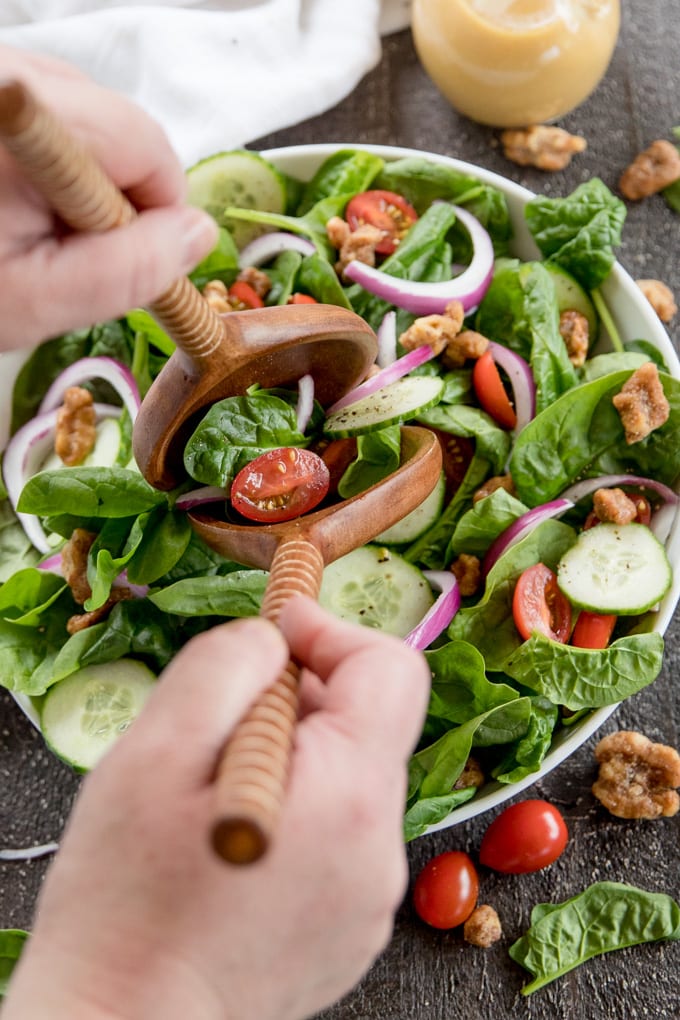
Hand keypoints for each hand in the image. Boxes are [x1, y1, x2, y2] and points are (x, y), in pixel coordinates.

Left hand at [0, 45, 217, 349]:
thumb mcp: (33, 300)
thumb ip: (125, 270)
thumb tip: (196, 238)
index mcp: (24, 123)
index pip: (145, 145)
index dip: (156, 214)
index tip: (127, 262)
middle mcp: (7, 78)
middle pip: (118, 126)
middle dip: (112, 200)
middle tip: (59, 253)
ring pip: (85, 122)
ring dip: (79, 186)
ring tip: (22, 230)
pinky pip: (46, 118)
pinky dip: (46, 166)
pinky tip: (8, 202)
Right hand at [2, 598, 429, 1019]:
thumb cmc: (126, 906)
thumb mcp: (155, 755)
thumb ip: (224, 668)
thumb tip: (274, 640)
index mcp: (348, 795)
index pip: (391, 670)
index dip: (332, 634)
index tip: (278, 632)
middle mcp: (379, 848)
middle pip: (366, 725)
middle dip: (299, 701)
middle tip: (220, 729)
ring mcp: (369, 896)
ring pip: (346, 780)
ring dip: (290, 760)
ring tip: (215, 799)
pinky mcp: (349, 927)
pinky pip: (337, 836)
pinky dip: (294, 816)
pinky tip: (232, 849)